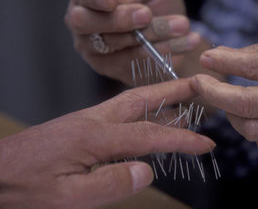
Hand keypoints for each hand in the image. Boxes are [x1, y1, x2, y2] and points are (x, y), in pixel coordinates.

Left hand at [0, 79, 213, 207]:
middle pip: (143, 99)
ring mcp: (87, 120)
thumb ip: (111, 184)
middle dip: (174, 92)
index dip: (182, 139)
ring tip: (183, 98)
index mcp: (95, 137)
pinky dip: (142, 109)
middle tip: (199, 86)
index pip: (150, 135)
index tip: (206, 143)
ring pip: (132, 102)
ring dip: (160, 97)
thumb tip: (146, 172)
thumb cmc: (23, 189)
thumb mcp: (67, 198)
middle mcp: (94, 120)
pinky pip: (120, 112)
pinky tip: (148, 116)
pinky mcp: (81, 126)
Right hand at [65, 0, 201, 84]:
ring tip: (182, 25)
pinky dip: (162, 51)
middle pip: (87, 23)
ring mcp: (93, 48)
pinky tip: (187, 42)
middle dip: (119, 20)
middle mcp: (82, 21)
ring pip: (115, 44)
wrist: (173, 29)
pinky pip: (134, 61)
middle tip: (147, 15)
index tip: (112, 0)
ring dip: (151, 34)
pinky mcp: (110, 67)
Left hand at [191, 30, 257, 157]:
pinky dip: (256, 130)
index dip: (224, 62)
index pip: (254, 67)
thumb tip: (227, 56)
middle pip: (246, 104)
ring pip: (252, 131)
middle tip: (199, 83)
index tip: (206, 58)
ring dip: (233, 115)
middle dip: (215, 93)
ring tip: (229, 100)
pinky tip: (256, 116)